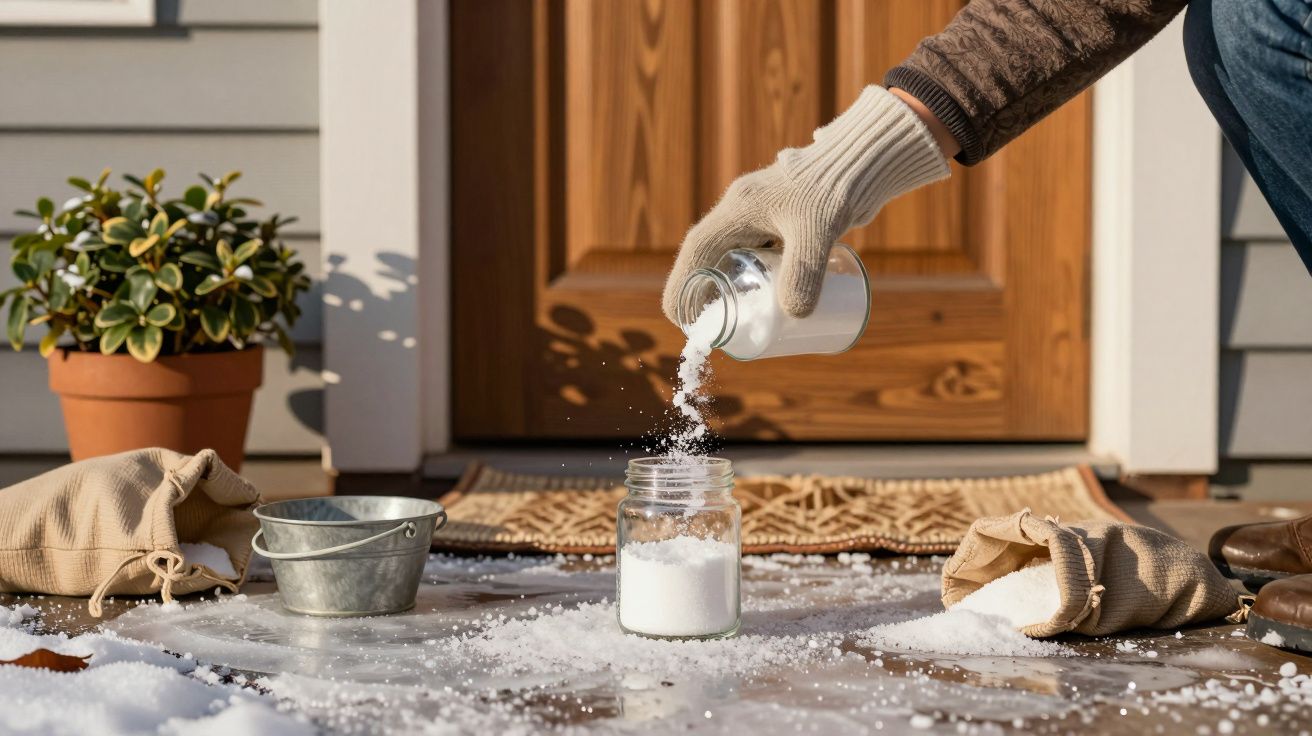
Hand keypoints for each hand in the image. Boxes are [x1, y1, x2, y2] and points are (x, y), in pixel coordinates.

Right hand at [661, 86, 950, 322]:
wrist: (862, 161)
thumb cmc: (834, 188)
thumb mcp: (818, 231)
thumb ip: (805, 272)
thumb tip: (794, 317)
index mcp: (737, 210)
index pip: (696, 250)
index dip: (682, 287)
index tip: (681, 321)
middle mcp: (742, 213)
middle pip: (708, 257)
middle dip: (703, 295)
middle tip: (711, 331)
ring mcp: (762, 218)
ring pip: (733, 258)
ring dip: (728, 289)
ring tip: (736, 323)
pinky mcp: (782, 223)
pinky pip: (758, 256)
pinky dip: (756, 281)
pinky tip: (768, 302)